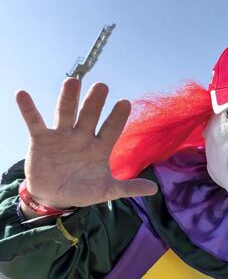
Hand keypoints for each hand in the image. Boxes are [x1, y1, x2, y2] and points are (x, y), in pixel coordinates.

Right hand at [16, 78, 156, 211]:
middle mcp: (82, 137)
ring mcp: (62, 136)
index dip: (117, 117)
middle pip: (90, 115)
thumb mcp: (107, 190)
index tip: (125, 103)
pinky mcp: (41, 139)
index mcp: (100, 147)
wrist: (55, 196)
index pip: (111, 129)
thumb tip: (153, 189)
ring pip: (66, 113)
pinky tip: (22, 94)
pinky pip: (34, 122)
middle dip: (95, 102)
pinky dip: (28, 109)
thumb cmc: (84, 190)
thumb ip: (128, 187)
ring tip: (71, 81)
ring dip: (68, 98)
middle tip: (101, 86)